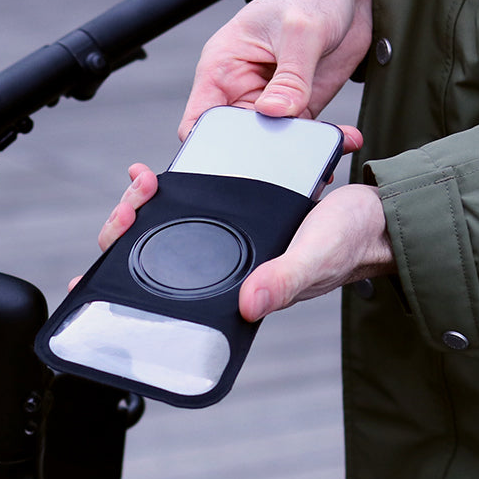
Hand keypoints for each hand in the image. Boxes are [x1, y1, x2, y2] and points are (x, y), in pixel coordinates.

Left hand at [92, 162, 392, 321]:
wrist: (380, 212)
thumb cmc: (352, 243)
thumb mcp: (316, 257)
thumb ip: (284, 280)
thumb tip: (248, 303)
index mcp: (236, 284)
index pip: (167, 290)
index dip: (129, 283)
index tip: (98, 267)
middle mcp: (225, 264)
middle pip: (159, 250)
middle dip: (132, 226)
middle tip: (134, 196)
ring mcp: (229, 238)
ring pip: (170, 224)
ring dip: (148, 203)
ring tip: (141, 181)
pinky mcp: (239, 210)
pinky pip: (196, 200)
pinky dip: (175, 187)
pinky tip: (159, 176)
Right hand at [179, 0, 372, 139]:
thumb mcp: (300, 30)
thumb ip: (290, 76)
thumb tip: (274, 112)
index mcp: (222, 68)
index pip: (199, 119)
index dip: (206, 144)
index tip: (233, 158)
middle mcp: (241, 90)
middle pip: (235, 140)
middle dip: (259, 153)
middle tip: (289, 153)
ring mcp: (271, 103)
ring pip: (272, 143)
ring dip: (297, 151)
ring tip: (324, 150)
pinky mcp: (298, 108)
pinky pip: (304, 136)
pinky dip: (322, 143)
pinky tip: (343, 139)